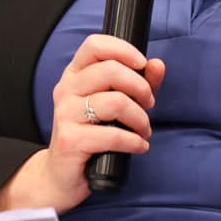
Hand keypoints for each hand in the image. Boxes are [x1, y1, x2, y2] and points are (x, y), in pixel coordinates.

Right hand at [0, 34, 162, 214]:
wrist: (62, 175)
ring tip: (143, 130)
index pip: (95, 45)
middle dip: (141, 88)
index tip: (142, 64)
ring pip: (115, 102)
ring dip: (140, 119)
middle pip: (110, 70)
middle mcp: (66, 89)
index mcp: (74, 75)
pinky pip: (113, 135)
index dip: (123, 50)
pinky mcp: (70, 139)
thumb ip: (137, 83)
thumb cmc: (91, 136)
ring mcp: (65, 114)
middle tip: (148, 105)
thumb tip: (157, 65)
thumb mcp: (114, 105)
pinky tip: (139, 146)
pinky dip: (134, 142)